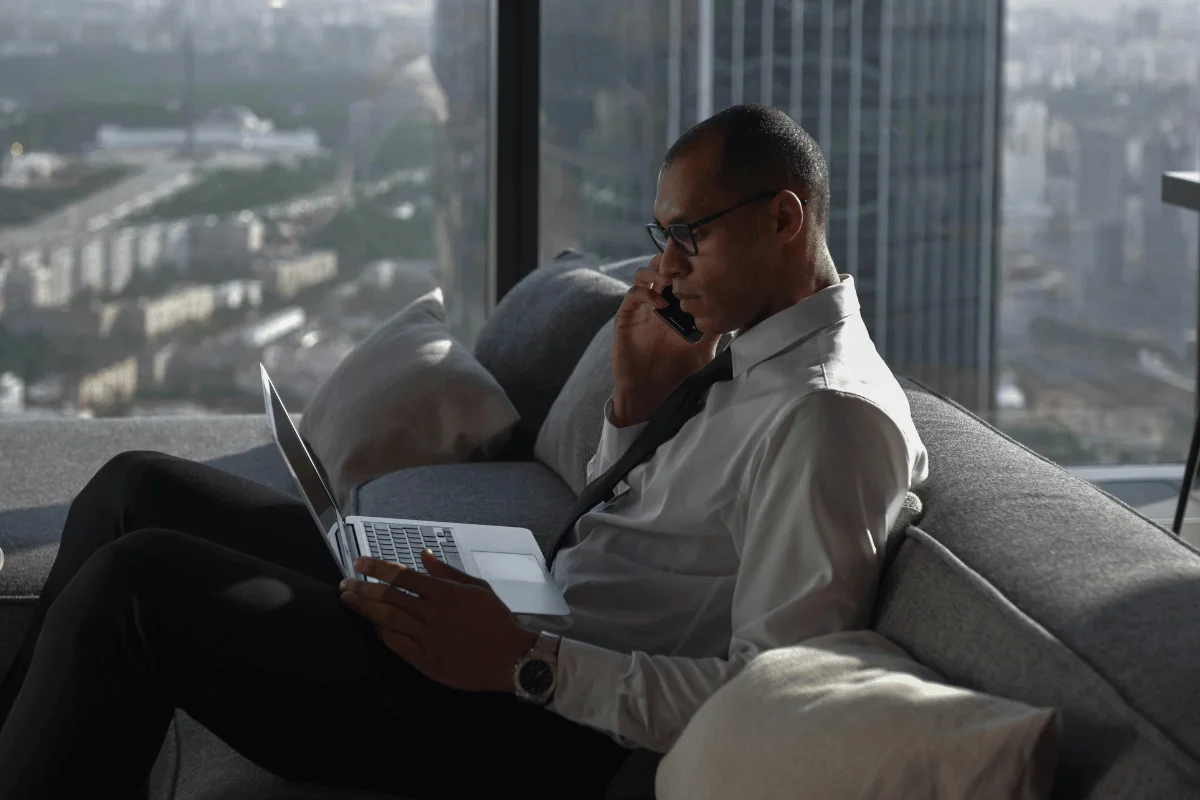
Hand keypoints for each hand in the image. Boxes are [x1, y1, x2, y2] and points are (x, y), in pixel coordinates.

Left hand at [339, 551, 537, 693]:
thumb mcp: (477, 588)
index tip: (360, 563)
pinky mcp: (426, 661)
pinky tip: (372, 625)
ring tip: (349, 600)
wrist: (510, 657)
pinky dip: (382, 633)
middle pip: (389, 598)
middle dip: (362, 588)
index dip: (377, 568)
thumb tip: (424, 555)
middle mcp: (433, 613)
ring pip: (388, 620)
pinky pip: (397, 644)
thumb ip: (447, 572)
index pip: (402, 576)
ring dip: (365, 609)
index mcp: (445, 593)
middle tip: (345, 584)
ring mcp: (428, 638)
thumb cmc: (497, 621)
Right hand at [610, 256, 720, 425]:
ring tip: (672, 281)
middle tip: (685, 270)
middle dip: (672, 262)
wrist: (648, 393)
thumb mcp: (702, 352)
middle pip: (661, 266)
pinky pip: (633, 294)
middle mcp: (658, 302)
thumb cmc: (676, 373)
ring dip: (657, 272)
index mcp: (676, 306)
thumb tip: (735, 317)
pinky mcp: (626, 317)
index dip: (688, 266)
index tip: (703, 268)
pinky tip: (661, 303)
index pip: (680, 274)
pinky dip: (647, 292)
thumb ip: (714, 333)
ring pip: (644, 274)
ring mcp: (641, 308)